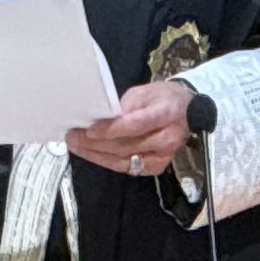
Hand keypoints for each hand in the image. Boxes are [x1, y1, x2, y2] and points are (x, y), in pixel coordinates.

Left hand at [65, 80, 196, 177]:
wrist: (187, 112)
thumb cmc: (162, 98)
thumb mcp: (144, 92)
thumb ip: (124, 106)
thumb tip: (99, 119)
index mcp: (165, 113)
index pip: (135, 125)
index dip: (110, 130)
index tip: (88, 130)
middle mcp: (167, 138)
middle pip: (126, 145)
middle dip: (95, 144)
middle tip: (72, 137)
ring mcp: (163, 156)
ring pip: (124, 160)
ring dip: (96, 155)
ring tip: (75, 146)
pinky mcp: (157, 167)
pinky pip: (127, 167)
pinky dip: (107, 161)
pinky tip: (91, 154)